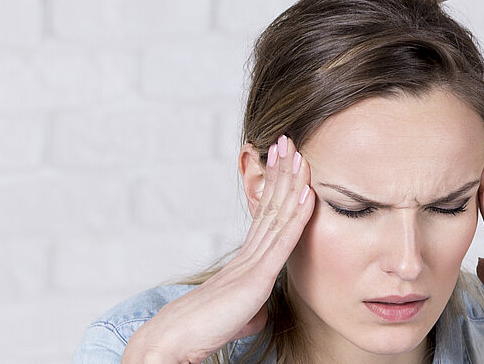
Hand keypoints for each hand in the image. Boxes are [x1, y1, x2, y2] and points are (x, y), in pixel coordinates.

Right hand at [122, 136, 314, 363]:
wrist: (174, 342)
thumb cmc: (201, 332)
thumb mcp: (236, 318)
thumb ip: (251, 308)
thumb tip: (258, 310)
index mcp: (243, 263)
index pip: (264, 218)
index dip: (276, 189)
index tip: (284, 163)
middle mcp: (247, 256)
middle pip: (269, 206)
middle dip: (281, 173)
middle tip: (287, 141)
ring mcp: (251, 263)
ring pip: (276, 215)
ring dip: (290, 182)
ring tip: (298, 152)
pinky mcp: (256, 278)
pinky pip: (282, 241)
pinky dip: (297, 215)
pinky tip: (308, 193)